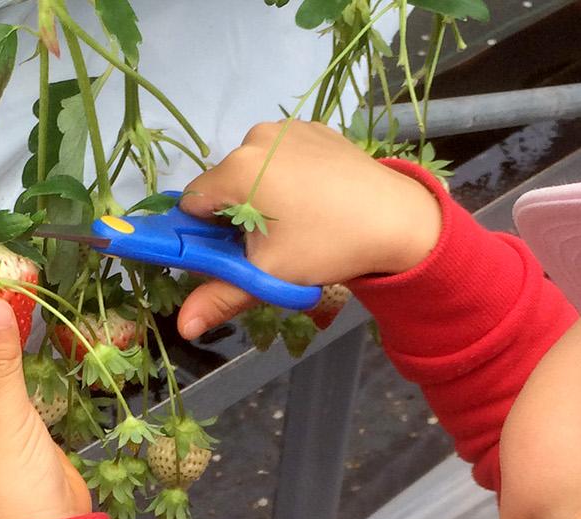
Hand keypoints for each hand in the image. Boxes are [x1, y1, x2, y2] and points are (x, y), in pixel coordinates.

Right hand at [175, 119, 442, 338]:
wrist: (398, 219)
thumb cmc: (327, 246)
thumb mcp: (270, 274)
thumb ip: (220, 297)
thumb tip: (182, 328)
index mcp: (237, 169)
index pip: (193, 202)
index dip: (206, 232)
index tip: (234, 251)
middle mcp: (255, 138)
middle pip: (223, 184)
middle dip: (236, 214)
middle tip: (273, 242)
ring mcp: (286, 128)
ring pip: (252, 168)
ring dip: (261, 194)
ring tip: (298, 221)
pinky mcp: (313, 128)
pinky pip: (282, 155)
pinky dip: (287, 176)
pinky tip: (315, 199)